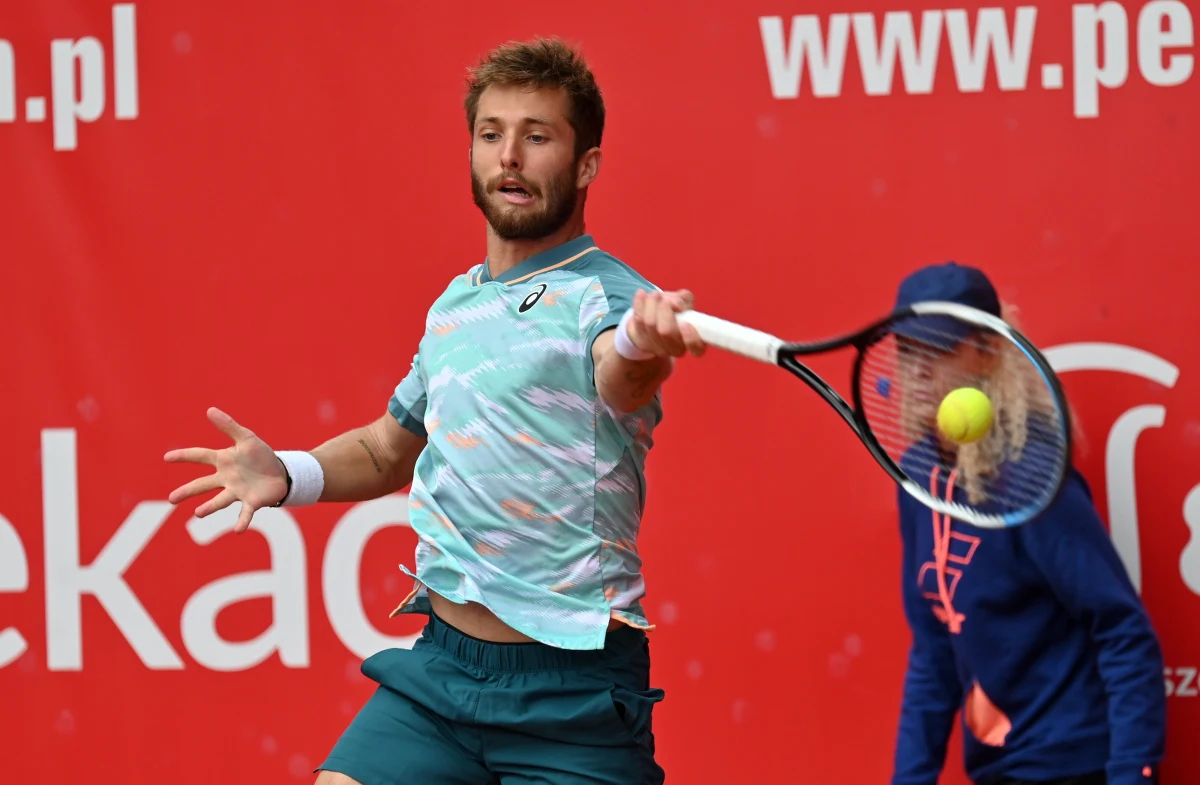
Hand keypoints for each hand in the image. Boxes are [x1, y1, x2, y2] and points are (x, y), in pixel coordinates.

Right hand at [164, 407, 288, 532]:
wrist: (280, 472)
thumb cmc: (260, 456)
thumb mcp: (247, 438)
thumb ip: (229, 426)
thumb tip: (209, 410)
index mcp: (223, 461)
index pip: (200, 456)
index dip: (184, 456)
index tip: (167, 457)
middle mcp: (226, 478)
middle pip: (203, 484)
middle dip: (187, 491)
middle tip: (171, 499)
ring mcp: (238, 491)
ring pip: (220, 501)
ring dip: (210, 507)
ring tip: (198, 514)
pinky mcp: (252, 502)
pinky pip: (245, 513)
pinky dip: (241, 521)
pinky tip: (238, 530)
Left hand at [625, 289, 706, 358]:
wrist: (656, 318)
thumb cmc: (676, 310)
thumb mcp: (686, 302)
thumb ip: (686, 299)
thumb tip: (676, 303)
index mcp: (692, 341)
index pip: (697, 348)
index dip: (691, 338)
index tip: (686, 324)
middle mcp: (675, 348)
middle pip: (666, 331)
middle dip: (664, 308)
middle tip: (666, 299)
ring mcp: (656, 347)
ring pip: (650, 322)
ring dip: (652, 302)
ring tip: (656, 295)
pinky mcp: (641, 341)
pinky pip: (637, 320)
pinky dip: (639, 303)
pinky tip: (641, 293)